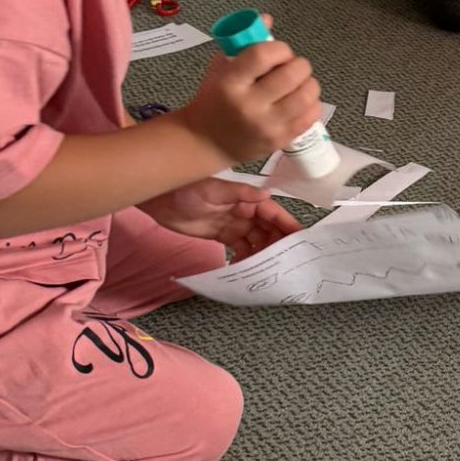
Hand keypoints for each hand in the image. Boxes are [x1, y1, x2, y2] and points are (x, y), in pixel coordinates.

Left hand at [141, 177, 300, 259]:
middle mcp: (245, 213)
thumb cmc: (187, 190)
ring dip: (263, 255)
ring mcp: (235, 226)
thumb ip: (241, 193)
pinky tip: (245, 269)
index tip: (299, 241)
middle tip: (283, 263)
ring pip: (257, 242)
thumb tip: (267, 194)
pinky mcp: (224, 237)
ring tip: (265, 270)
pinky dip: (245, 259)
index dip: (287, 226)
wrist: (160, 200)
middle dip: (278, 245)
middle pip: (269, 231)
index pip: (274, 214)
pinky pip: (241, 250)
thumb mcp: (215, 190)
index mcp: (247, 200)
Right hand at [176, 26, 321, 163]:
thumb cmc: (214, 101)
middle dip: (299, 64)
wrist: (206, 143)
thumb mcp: (220, 69)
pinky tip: (301, 101)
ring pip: (306, 95)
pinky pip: (310, 116)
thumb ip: (244, 44)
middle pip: (291, 74)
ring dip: (309, 83)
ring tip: (299, 83)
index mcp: (230, 82)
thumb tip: (267, 19)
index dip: (279, 48)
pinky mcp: (280, 140)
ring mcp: (267, 125)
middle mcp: (249, 105)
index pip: (263, 55)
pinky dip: (312, 103)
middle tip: (292, 66)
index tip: (280, 51)